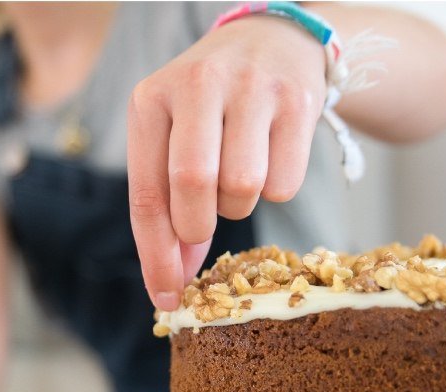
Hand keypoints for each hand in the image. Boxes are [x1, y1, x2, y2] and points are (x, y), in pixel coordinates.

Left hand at [127, 15, 325, 309]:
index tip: (166, 297)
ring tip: (234, 178)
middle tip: (202, 227)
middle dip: (196, 226)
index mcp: (150, 100)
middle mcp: (198, 84)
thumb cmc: (209, 110)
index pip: (145, 194)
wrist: (273, 40)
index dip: (155, 255)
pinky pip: (284, 184)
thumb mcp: (172, 142)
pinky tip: (269, 158)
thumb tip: (173, 282)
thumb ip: (166, 206)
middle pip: (193, 186)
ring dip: (237, 206)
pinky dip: (275, 190)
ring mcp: (251, 87)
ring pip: (242, 187)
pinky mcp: (299, 98)